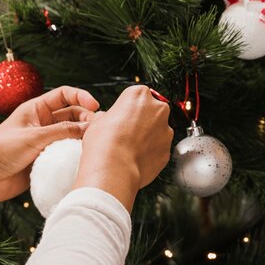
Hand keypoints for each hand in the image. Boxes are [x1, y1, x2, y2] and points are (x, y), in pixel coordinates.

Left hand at [0, 86, 98, 205]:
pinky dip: (76, 154)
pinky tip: (84, 158)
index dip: (81, 97)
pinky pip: (66, 154)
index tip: (95, 106)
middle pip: (72, 115)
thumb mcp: (34, 137)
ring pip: (71, 135)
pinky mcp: (46, 160)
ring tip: (93, 144)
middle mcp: (42, 123)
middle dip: (86, 119)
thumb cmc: (1, 151)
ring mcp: (45, 142)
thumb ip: (63, 131)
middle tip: (96, 130)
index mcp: (35, 109)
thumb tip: (90, 127)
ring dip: (82, 138)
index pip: (64, 95)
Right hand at [73, 85, 172, 210]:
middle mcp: (157, 109)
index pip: (136, 96)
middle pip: (151, 111)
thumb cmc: (104, 144)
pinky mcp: (167, 150)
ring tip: (130, 149)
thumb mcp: (96, 121)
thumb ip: (107, 116)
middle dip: (141, 121)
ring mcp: (165, 130)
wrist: (114, 169)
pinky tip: (136, 158)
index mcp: (139, 94)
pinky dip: (151, 153)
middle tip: (125, 133)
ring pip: (157, 131)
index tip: (121, 117)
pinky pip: (159, 149)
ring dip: (147, 137)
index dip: (127, 108)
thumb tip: (106, 120)